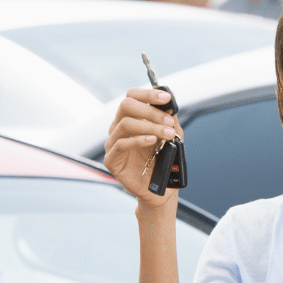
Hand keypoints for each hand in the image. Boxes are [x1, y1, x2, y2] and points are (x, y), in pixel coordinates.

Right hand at [104, 87, 184, 210]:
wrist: (160, 188)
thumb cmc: (164, 160)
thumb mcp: (171, 135)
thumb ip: (169, 117)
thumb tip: (170, 95)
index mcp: (130, 119)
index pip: (132, 97)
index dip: (148, 94)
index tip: (167, 98)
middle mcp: (118, 128)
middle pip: (126, 105)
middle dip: (150, 110)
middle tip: (169, 121)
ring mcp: (112, 143)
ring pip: (125, 124)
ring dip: (150, 126)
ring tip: (168, 134)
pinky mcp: (111, 160)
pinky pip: (121, 144)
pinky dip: (139, 140)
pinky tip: (153, 141)